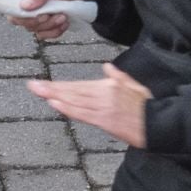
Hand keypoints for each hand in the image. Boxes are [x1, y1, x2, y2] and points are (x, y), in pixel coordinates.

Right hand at [10, 0, 84, 41]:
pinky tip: (64, 23)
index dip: (18, 12)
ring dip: (48, 26)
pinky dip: (54, 32)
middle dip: (37, 21)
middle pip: (19, 20)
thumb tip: (24, 6)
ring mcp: (33, 14)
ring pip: (32, 29)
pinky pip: (43, 34)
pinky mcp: (43, 23)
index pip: (8, 2)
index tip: (35, 13)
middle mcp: (24, 1)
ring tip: (62, 16)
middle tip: (51, 15)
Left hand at [28, 64, 150, 146]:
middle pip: (73, 91)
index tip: (43, 83)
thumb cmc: (148, 106)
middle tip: (32, 85)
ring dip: (55, 96)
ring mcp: (103, 108)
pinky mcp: (105, 121)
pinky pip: (83, 114)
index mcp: (110, 85)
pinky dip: (68, 108)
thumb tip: (107, 67)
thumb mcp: (135, 86)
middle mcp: (104, 94)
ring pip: (75, 101)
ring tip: (39, 92)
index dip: (60, 85)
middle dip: (51, 89)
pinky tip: (56, 104)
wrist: (158, 124)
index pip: (79, 85)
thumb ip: (119, 76)